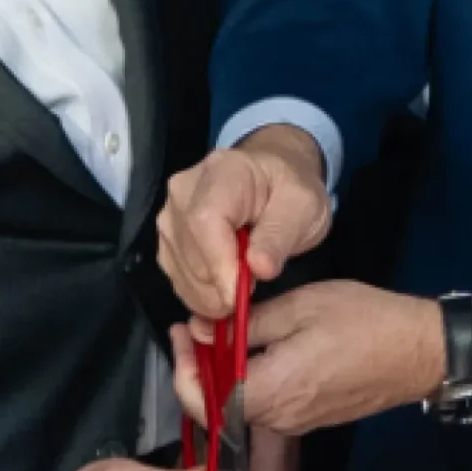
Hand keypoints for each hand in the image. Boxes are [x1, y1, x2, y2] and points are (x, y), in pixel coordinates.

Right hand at [158, 125, 332, 321]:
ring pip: (179, 270)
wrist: (272, 177)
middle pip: (189, 252)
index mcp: (222, 173)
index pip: (205, 222)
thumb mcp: (304, 207)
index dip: (219, 266)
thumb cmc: (289, 188)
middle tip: (250, 295)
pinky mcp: (167, 238)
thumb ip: (280, 236)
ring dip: (209, 295)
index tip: (240, 297)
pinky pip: (176, 276)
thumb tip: (259, 268)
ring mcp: (170, 215)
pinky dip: (200, 294)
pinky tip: (224, 289)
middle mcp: (184, 192)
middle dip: (218, 286)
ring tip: (241, 290)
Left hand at [175, 281, 471, 436]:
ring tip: (218, 334)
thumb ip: (246, 323)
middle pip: (220, 406)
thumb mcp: (300, 307)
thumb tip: (204, 330)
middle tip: (193, 329)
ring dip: (224, 376)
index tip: (181, 334)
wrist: (421, 351)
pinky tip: (252, 351)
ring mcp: (297, 422)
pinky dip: (250, 382)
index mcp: (274, 391)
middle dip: (198, 370)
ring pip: (243, 406)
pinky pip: (268, 405)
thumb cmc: (366, 322)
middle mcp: (281, 418)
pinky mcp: (311, 417)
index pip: (206, 400)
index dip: (183, 371)